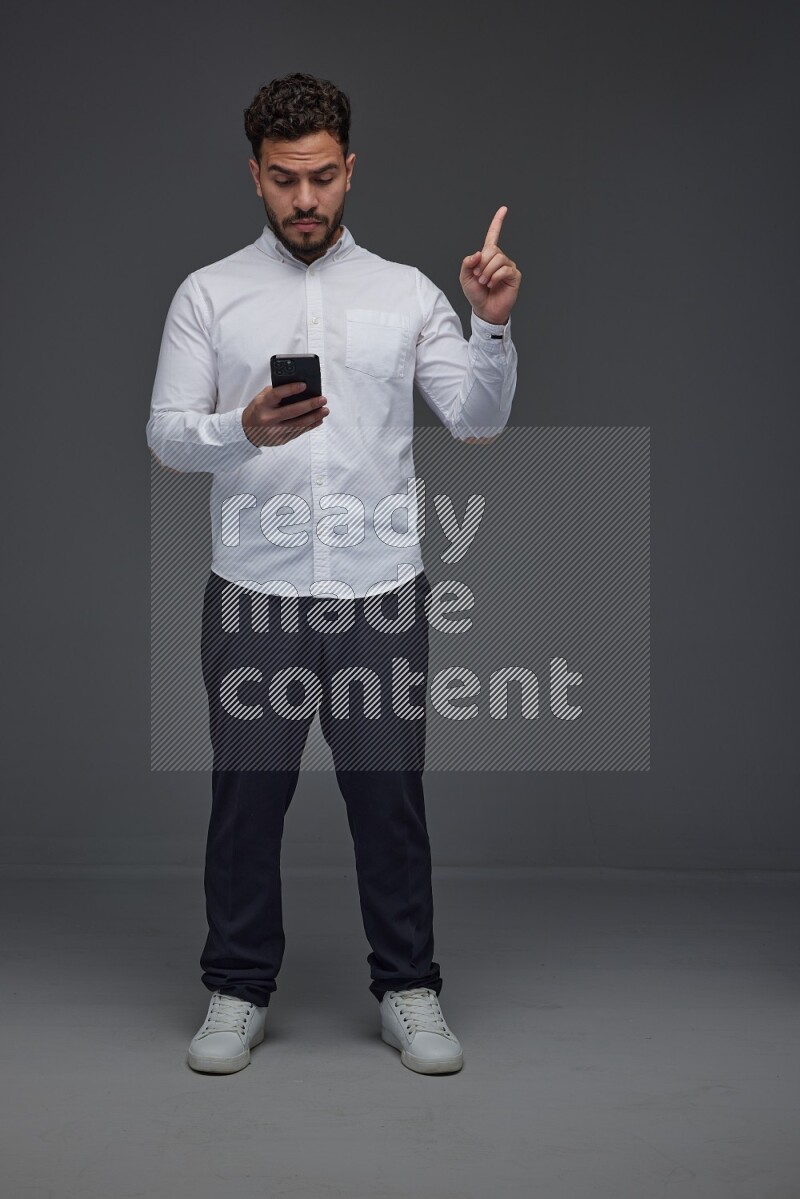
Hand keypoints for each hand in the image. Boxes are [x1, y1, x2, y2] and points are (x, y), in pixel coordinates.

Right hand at [241, 382, 328, 446]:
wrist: (247, 431)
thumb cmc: (258, 410)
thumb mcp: (262, 398)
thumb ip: (277, 392)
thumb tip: (300, 388)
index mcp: (262, 404)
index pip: (277, 395)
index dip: (291, 389)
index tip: (304, 385)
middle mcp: (268, 418)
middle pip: (292, 411)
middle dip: (310, 405)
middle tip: (322, 399)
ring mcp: (274, 431)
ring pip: (299, 424)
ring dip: (314, 417)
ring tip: (325, 410)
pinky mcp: (281, 440)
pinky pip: (298, 432)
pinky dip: (310, 425)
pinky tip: (318, 419)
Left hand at [459, 206, 521, 325]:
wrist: (484, 310)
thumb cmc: (476, 294)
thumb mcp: (465, 277)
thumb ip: (467, 263)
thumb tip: (478, 253)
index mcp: (488, 256)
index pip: (493, 235)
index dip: (498, 222)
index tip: (504, 209)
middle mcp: (500, 259)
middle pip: (492, 250)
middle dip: (482, 264)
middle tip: (479, 277)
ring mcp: (508, 266)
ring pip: (498, 259)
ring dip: (487, 272)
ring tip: (485, 282)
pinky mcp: (514, 276)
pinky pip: (504, 269)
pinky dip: (495, 277)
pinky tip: (492, 285)